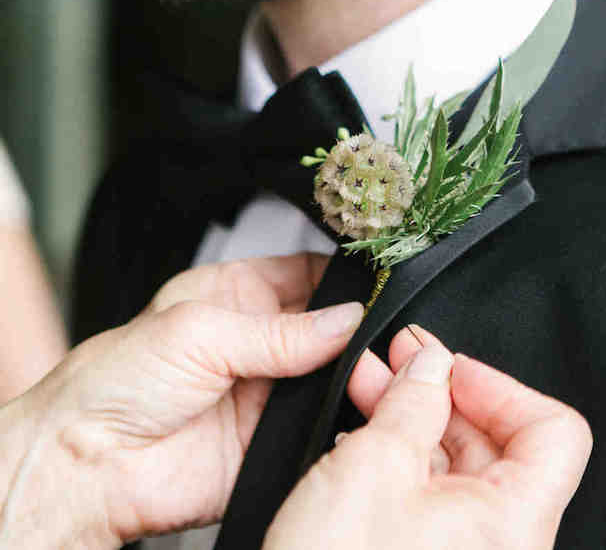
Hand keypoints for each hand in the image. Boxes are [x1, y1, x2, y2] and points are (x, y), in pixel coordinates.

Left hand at [1, 258, 358, 548]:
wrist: (88, 464)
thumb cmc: (116, 380)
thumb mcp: (201, 331)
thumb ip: (279, 331)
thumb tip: (345, 320)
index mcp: (237, 294)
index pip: (306, 272)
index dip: (342, 274)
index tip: (378, 277)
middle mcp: (258, 340)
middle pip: (328, 324)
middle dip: (356, 325)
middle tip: (384, 328)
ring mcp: (268, 390)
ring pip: (332, 375)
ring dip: (353, 373)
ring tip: (370, 367)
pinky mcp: (272, 440)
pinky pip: (320, 426)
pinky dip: (341, 419)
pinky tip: (353, 407)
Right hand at [264, 327, 591, 549]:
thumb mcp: (373, 465)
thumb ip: (412, 401)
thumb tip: (431, 364)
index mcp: (513, 526)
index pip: (554, 433)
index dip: (502, 387)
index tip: (451, 368)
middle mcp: (502, 546)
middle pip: (500, 444)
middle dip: (441, 392)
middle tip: (399, 359)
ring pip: (458, 468)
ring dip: (413, 417)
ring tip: (368, 384)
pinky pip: (432, 498)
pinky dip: (402, 458)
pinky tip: (362, 436)